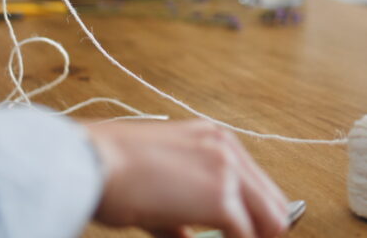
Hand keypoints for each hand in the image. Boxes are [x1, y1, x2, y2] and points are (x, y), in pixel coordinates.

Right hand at [86, 120, 288, 237]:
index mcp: (213, 138)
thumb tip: (190, 237)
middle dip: (263, 232)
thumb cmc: (110, 166)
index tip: (246, 235)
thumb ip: (182, 208)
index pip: (256, 183)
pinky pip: (246, 236)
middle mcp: (226, 148)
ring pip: (271, 221)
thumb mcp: (157, 178)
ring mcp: (226, 172)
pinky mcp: (221, 200)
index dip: (256, 216)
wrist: (92, 161)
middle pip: (273, 203)